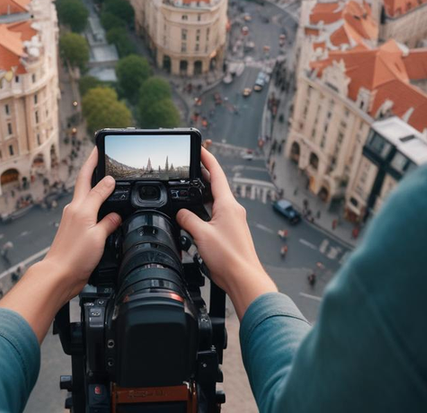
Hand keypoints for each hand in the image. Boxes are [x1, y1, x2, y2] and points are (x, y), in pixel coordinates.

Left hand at [41, 147, 120, 301]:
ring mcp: (72, 219)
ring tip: (104, 177)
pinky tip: (102, 209)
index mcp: (81, 208)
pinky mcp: (73, 229)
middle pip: (83, 182)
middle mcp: (75, 210)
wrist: (58, 275)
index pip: (90, 179)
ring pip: (85, 195)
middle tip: (98, 154)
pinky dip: (95, 205)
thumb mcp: (97, 236)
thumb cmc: (74, 257)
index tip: (101, 151)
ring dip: (93, 184)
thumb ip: (107, 220)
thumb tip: (116, 211)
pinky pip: (87, 211)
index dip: (97, 164)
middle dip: (91, 166)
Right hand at [176, 148, 275, 318]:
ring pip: (215, 201)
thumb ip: (188, 220)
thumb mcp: (201, 235)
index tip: (199, 148)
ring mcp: (234, 221)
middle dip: (203, 175)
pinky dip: (205, 210)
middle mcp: (233, 210)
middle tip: (190, 167)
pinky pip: (216, 214)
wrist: (244, 279)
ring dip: (203, 195)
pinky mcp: (231, 232)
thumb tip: (181, 214)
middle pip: (216, 186)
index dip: (207, 159)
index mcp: (228, 204)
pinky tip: (196, 216)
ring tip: (190, 189)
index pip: (217, 174)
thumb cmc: (229, 257)